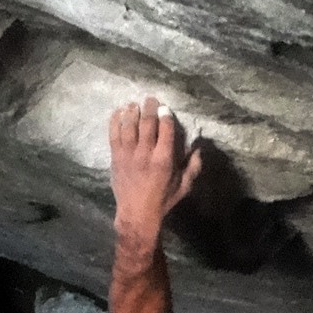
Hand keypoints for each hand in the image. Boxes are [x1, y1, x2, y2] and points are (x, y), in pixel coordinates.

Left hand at [109, 98, 200, 236]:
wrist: (136, 214)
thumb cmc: (163, 200)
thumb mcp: (184, 186)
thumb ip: (193, 166)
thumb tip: (198, 148)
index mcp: (164, 159)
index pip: (165, 129)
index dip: (166, 115)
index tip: (166, 108)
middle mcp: (145, 153)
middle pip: (147, 123)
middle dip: (149, 108)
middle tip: (151, 99)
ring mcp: (128, 154)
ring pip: (129, 126)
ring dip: (132, 112)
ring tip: (134, 104)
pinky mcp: (116, 157)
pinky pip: (114, 134)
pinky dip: (116, 121)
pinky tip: (119, 112)